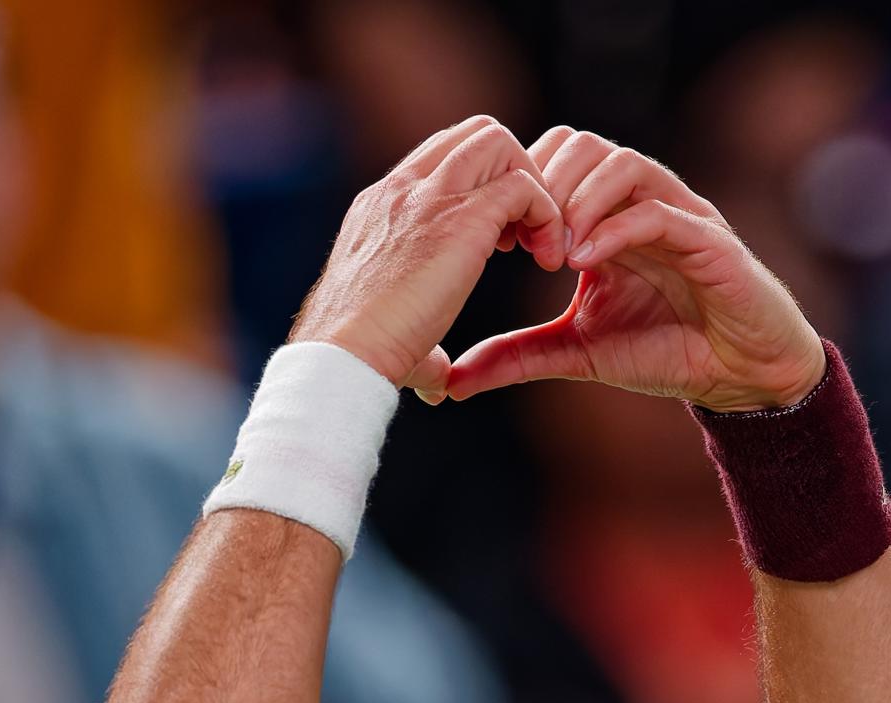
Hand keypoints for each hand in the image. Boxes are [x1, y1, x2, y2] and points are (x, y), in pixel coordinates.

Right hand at [292, 117, 563, 400]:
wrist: (344, 354)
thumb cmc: (363, 357)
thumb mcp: (393, 332)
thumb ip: (424, 348)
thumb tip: (438, 381)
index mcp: (382, 206)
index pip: (440, 156)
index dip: (481, 186)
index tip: (497, 244)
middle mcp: (403, 189)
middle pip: (473, 132)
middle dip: (513, 172)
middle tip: (522, 238)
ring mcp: (430, 197)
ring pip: (498, 141)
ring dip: (532, 187)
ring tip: (537, 247)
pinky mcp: (462, 220)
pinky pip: (523, 185)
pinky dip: (547, 215)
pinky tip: (547, 260)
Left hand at [446, 128, 825, 413]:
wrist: (738, 377)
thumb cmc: (666, 353)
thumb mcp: (578, 354)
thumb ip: (519, 356)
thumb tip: (453, 380)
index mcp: (605, 218)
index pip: (553, 162)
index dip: (519, 189)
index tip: (494, 240)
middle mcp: (637, 203)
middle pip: (580, 144)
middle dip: (542, 185)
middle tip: (521, 241)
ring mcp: (675, 214)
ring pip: (620, 162)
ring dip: (578, 198)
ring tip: (553, 251)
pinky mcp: (707, 239)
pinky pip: (658, 210)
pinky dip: (616, 228)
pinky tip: (584, 262)